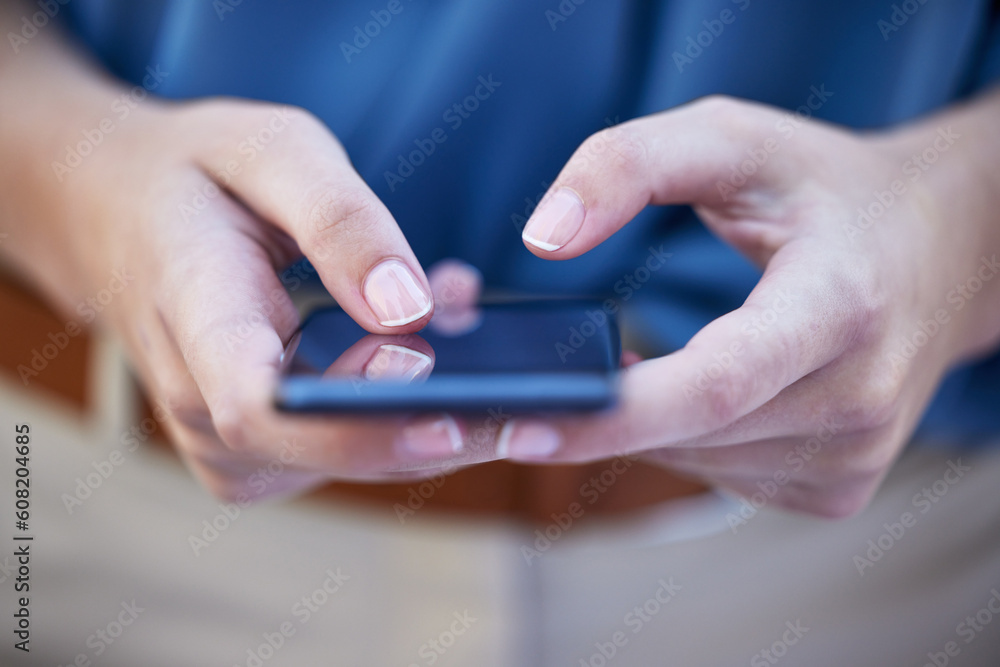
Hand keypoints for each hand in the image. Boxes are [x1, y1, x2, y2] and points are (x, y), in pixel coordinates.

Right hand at [5, 74, 502, 497]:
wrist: (118, 211)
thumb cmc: (196, 175)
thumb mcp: (271, 152)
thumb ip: (340, 223)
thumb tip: (409, 309)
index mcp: (193, 318)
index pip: (262, 408)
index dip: (356, 428)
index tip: (449, 414)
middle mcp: (200, 403)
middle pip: (325, 454)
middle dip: (436, 428)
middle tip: (535, 395)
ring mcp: (225, 438)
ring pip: (348, 464)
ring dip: (431, 416)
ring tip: (486, 349)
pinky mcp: (257, 449)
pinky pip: (344, 452)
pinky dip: (403, 414)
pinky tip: (433, 357)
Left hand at [507, 94, 999, 516]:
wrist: (937, 252)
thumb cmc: (822, 190)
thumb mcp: (730, 139)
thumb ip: (628, 165)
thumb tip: (541, 238)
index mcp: (839, 304)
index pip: (716, 383)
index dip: (614, 415)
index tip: (524, 429)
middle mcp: (860, 395)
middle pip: (692, 431)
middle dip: (601, 416)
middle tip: (529, 386)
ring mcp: (856, 454)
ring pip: (696, 460)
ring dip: (642, 423)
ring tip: (634, 362)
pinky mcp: (841, 487)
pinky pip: (720, 475)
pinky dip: (681, 438)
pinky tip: (697, 390)